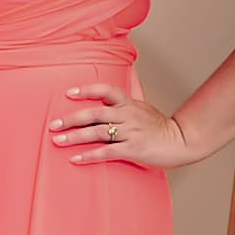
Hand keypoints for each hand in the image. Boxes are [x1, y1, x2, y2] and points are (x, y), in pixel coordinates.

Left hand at [51, 84, 194, 169]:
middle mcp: (128, 116)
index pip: (107, 91)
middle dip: (72, 118)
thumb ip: (128, 97)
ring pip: (98, 132)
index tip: (68, 93)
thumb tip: (125, 76)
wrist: (182, 141)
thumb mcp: (143, 107)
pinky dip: (89, 155)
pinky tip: (75, 158)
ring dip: (75, 136)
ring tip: (57, 140)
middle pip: (96, 113)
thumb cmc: (159, 126)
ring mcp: (131, 132)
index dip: (88, 90)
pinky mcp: (133, 149)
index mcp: (129, 104)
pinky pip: (107, 152)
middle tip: (53, 124)